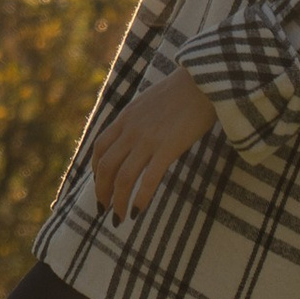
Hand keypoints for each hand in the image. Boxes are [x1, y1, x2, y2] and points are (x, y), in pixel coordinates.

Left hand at [90, 65, 217, 218]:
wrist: (204, 80)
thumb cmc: (183, 91)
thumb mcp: (150, 102)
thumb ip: (139, 119)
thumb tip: (136, 136)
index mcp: (126, 118)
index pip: (100, 148)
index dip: (95, 171)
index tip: (101, 185)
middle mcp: (131, 130)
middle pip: (106, 167)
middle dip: (102, 191)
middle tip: (105, 209)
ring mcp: (148, 139)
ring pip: (123, 177)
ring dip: (118, 201)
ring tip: (120, 218)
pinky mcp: (168, 148)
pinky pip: (148, 179)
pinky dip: (140, 198)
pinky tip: (138, 210)